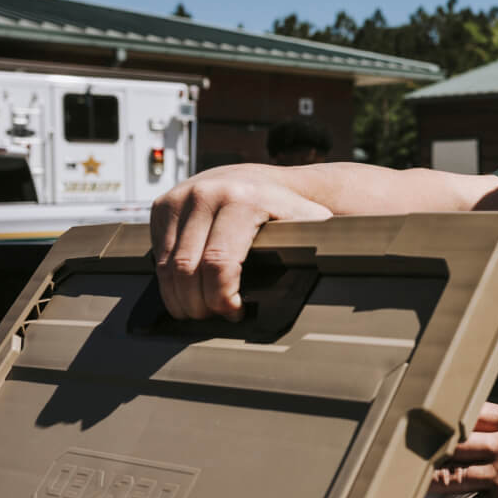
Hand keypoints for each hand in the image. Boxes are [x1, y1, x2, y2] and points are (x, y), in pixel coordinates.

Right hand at [152, 164, 332, 319]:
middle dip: (199, 304)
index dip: (223, 298)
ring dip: (179, 298)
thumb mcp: (307, 221)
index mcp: (241, 200)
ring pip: (167, 265)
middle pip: (188, 270)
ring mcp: (180, 197)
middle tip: (214, 318)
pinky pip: (158, 254)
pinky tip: (187, 292)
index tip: (236, 313)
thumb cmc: (286, 209)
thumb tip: (339, 267)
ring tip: (199, 312)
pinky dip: (168, 280)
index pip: (219, 264)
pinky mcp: (162, 204)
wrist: (258, 179)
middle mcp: (205, 194)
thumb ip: (318, 243)